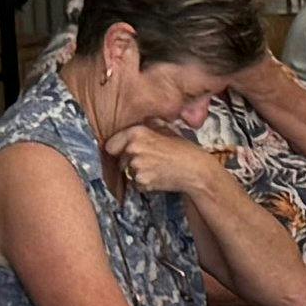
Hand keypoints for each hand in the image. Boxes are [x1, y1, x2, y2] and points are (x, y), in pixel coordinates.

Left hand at [105, 122, 237, 202]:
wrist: (195, 169)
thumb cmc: (184, 149)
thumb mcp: (166, 129)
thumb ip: (148, 126)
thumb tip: (139, 120)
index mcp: (136, 132)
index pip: (110, 145)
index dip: (116, 149)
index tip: (122, 152)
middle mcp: (133, 148)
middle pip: (119, 160)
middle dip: (129, 162)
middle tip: (148, 161)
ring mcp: (136, 166)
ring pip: (128, 173)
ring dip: (138, 173)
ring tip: (156, 168)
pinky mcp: (142, 182)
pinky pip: (136, 185)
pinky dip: (145, 183)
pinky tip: (159, 177)